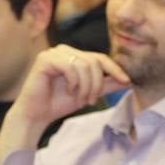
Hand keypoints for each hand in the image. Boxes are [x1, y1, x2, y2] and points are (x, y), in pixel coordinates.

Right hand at [10, 46, 129, 129]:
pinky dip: (74, 82)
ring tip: (81, 99)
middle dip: (97, 84)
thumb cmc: (60, 102)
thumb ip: (106, 85)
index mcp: (75, 56)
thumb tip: (127, 80)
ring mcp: (54, 53)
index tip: (127, 81)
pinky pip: (71, 67)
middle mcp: (65, 51)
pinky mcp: (45, 59)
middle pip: (94, 62)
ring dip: (86, 86)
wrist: (37, 113)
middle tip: (92, 100)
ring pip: (84, 65)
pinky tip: (69, 91)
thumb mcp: (89, 93)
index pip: (100, 58)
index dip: (115, 69)